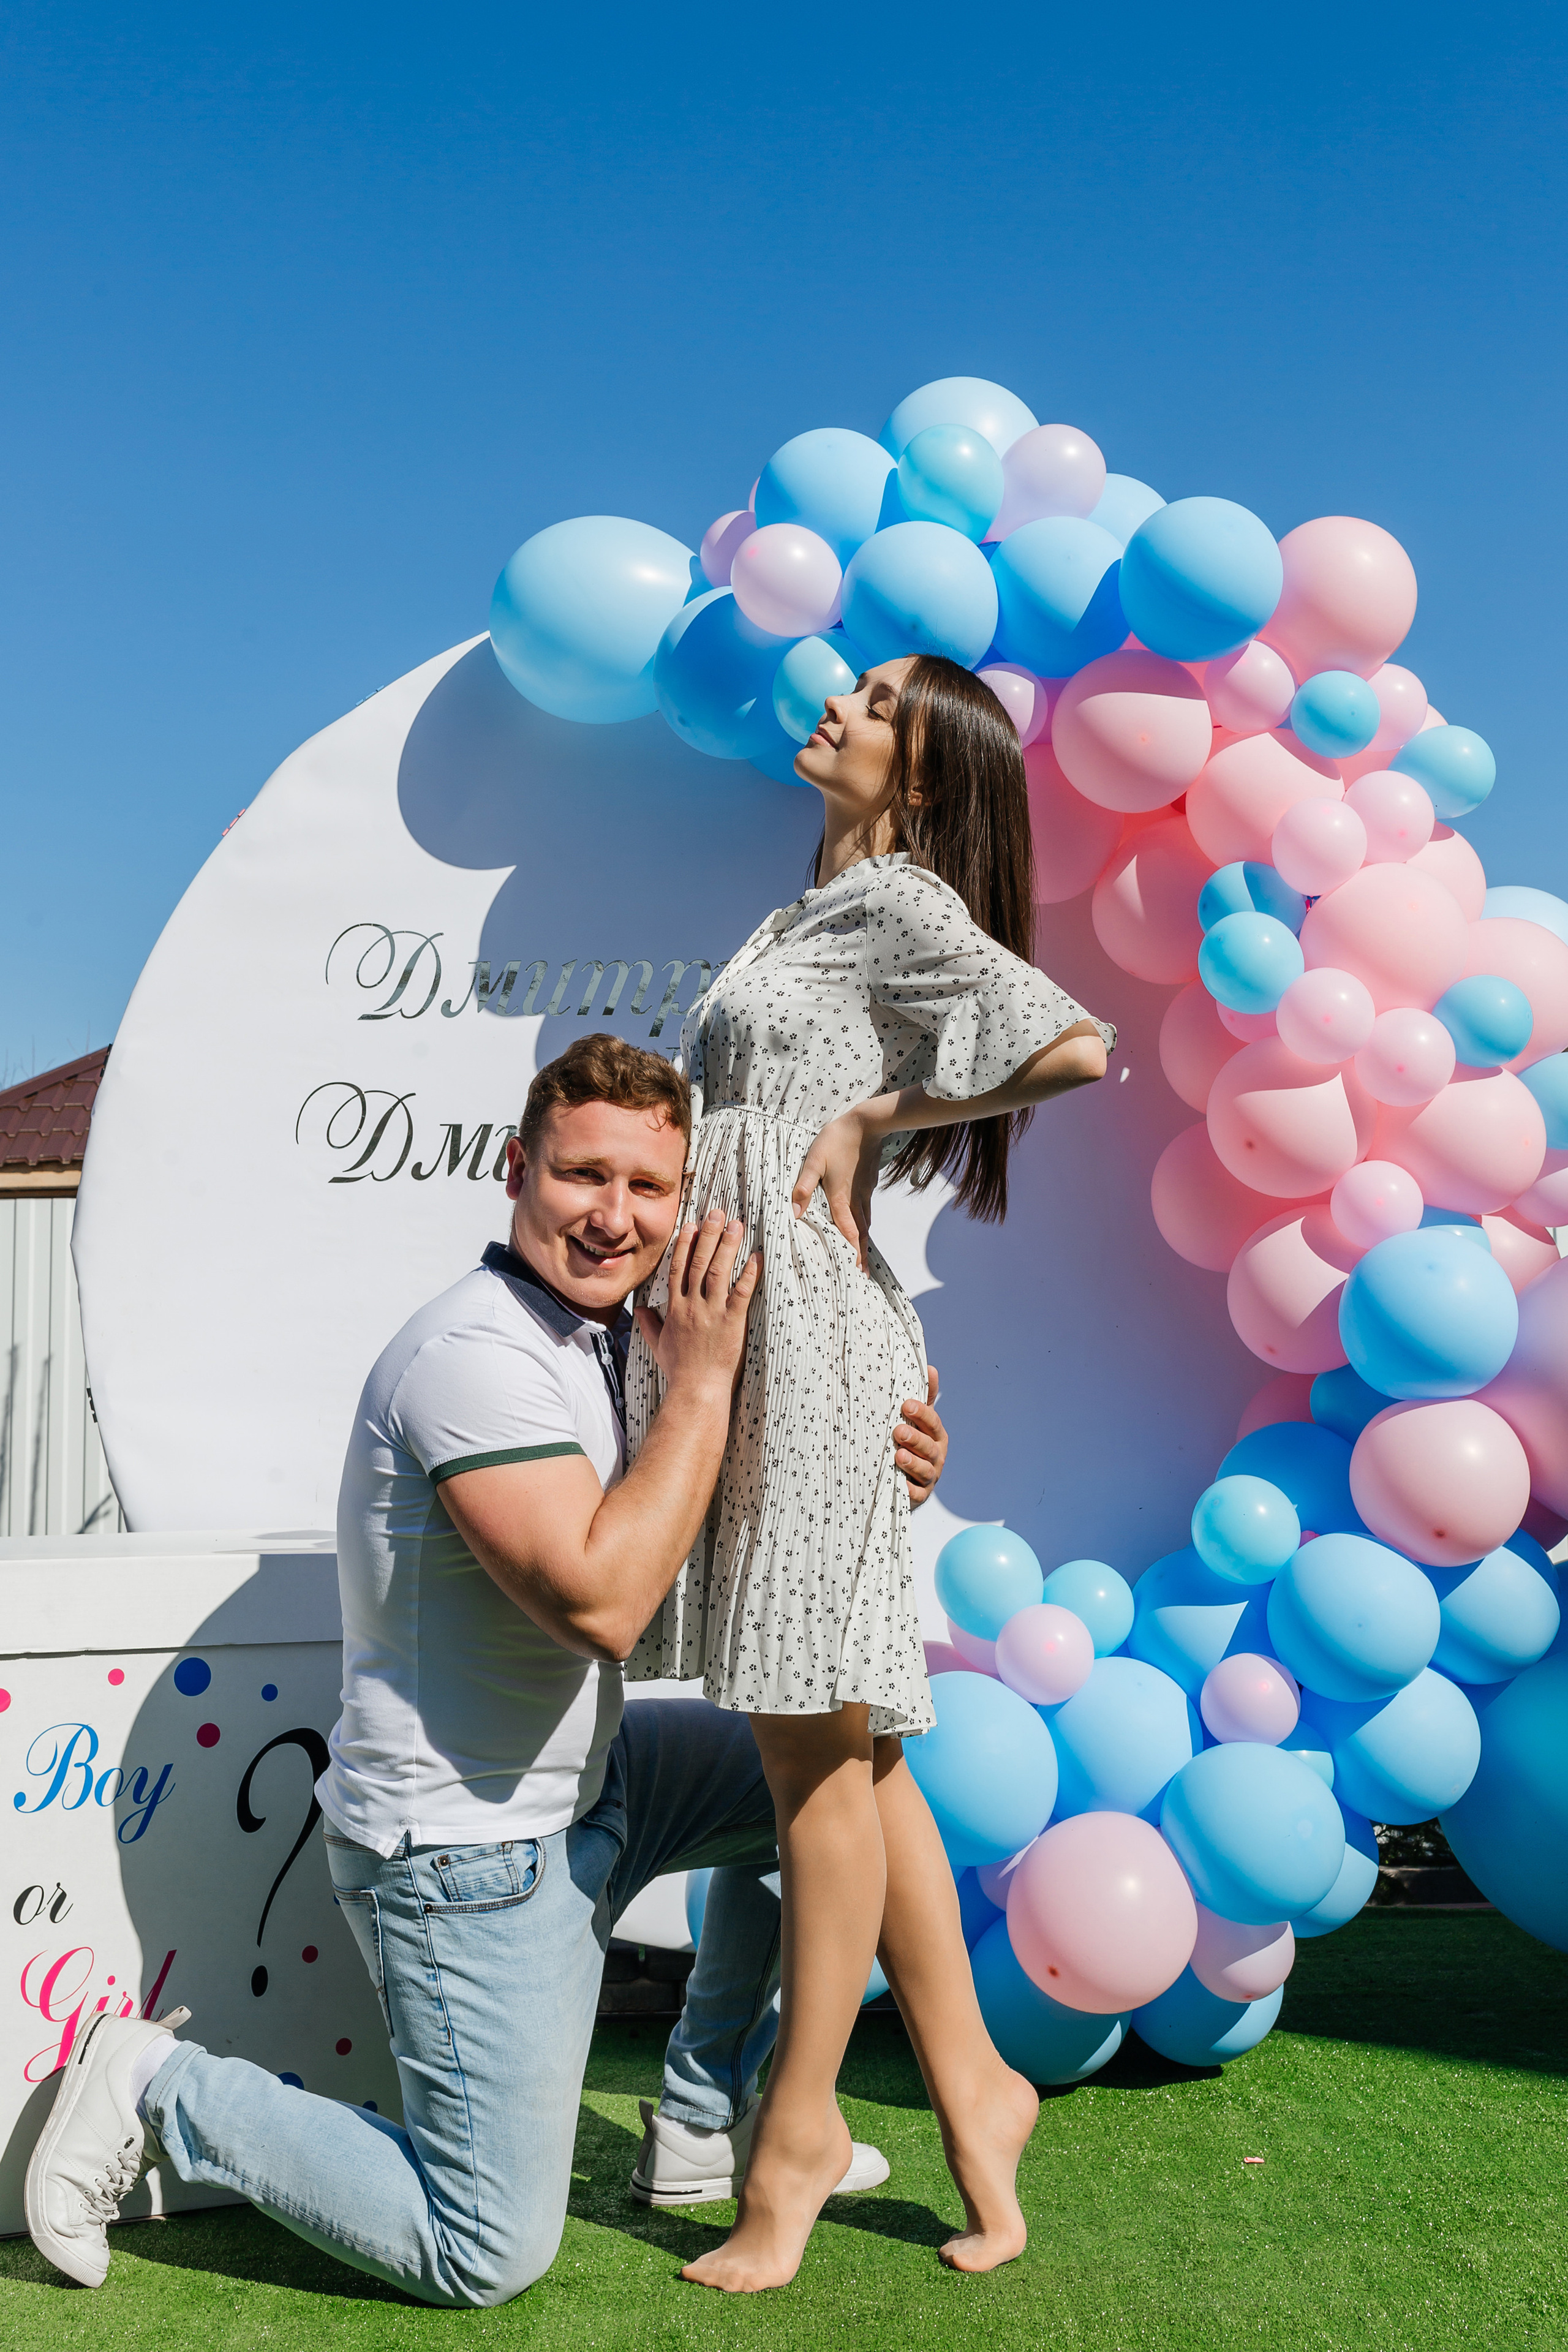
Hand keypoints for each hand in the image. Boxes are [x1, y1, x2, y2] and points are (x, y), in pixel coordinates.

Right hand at [634, 1212, 759, 1396]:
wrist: (696, 1390)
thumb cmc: (679, 1370)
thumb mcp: (658, 1345)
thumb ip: (649, 1325)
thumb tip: (638, 1310)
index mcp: (675, 1308)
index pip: (678, 1269)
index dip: (685, 1245)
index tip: (691, 1225)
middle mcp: (692, 1306)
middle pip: (699, 1263)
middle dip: (708, 1235)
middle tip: (717, 1213)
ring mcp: (712, 1313)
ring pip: (719, 1272)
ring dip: (728, 1246)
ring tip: (736, 1225)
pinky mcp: (732, 1323)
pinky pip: (741, 1293)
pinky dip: (749, 1274)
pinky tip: (755, 1257)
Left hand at [792, 1106, 882, 1269]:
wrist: (867, 1124)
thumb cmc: (836, 1141)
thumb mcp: (814, 1161)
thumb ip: (803, 1188)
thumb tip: (794, 1213)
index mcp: (841, 1198)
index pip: (848, 1232)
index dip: (852, 1253)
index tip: (856, 1272)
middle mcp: (856, 1200)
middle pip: (861, 1233)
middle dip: (861, 1254)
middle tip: (863, 1274)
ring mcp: (865, 1192)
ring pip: (866, 1222)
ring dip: (864, 1240)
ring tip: (862, 1254)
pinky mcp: (869, 1183)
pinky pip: (868, 1210)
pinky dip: (865, 1223)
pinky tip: (862, 1223)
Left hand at [895, 1367, 947, 1508]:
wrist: (907, 1476)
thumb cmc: (912, 1440)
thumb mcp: (917, 1419)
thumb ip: (924, 1395)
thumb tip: (929, 1366)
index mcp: (936, 1435)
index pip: (932, 1422)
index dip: (921, 1413)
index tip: (905, 1404)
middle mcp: (936, 1456)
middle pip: (929, 1447)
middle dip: (915, 1439)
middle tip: (898, 1431)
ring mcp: (929, 1477)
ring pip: (924, 1471)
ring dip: (912, 1463)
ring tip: (898, 1455)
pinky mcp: (919, 1495)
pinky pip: (916, 1495)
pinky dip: (909, 1490)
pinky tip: (900, 1485)